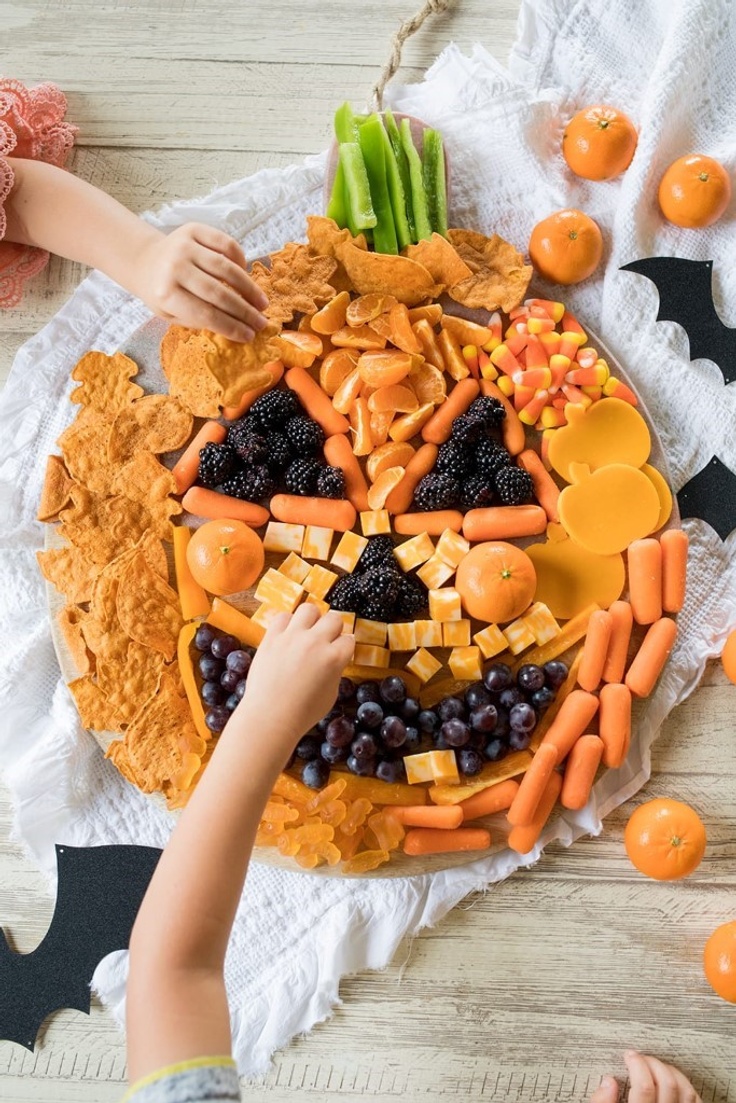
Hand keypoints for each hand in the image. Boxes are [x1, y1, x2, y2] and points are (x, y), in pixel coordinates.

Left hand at [133, 222, 269, 341]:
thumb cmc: (162, 294)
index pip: (206, 314)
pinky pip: (226, 244)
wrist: (144, 261)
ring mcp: (184, 245)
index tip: (249, 336)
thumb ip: (201, 320)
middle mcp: (174, 267)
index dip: (231, 326)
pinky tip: (246, 275)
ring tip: (261, 303)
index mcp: (166, 294)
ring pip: (226, 268)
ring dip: (249, 288)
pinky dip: (240, 260)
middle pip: (218, 293)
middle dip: (244, 311)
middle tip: (261, 322)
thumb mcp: (173, 314)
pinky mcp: (194, 229)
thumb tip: (239, 327)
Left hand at [233, 605, 354, 757]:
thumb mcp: (331, 693)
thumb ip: (335, 670)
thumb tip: (332, 657)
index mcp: (334, 658)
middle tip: (325, 642)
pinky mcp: (271, 637)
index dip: (344, 647)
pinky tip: (287, 636)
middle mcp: (315, 642)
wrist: (270, 717)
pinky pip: (283, 616)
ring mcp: (292, 637)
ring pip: (309, 609)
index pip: (348, 640)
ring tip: (307, 632)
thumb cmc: (303, 712)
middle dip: (333, 630)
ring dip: (312, 620)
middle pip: (334, 619)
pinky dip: (287, 624)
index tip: (338, 652)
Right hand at [589, 1052, 700, 1102]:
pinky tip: (674, 1083)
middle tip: (640, 1059)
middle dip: (653, 1063)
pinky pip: (697, 1102)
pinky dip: (687, 1087)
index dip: (636, 1064)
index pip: (644, 1087)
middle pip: (666, 1084)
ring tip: (656, 1067)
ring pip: (686, 1091)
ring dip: (671, 1072)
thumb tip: (609, 1082)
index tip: (629, 1056)